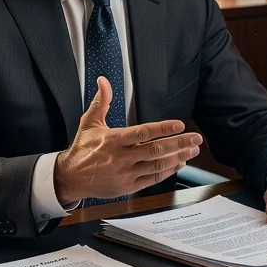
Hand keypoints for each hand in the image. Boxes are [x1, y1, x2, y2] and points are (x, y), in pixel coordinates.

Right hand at [53, 77, 202, 204]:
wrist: (70, 178)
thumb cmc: (82, 149)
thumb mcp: (89, 123)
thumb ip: (101, 101)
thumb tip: (103, 80)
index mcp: (113, 140)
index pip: (142, 133)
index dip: (162, 128)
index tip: (179, 124)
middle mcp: (121, 157)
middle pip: (155, 150)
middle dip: (179, 143)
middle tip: (195, 138)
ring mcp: (126, 173)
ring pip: (157, 165)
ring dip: (178, 157)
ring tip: (193, 150)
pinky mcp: (128, 187)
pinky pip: (153, 179)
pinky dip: (168, 171)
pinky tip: (179, 163)